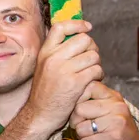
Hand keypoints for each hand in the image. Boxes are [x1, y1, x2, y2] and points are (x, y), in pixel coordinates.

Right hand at [25, 19, 103, 134]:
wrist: (39, 115)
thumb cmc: (45, 93)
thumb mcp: (44, 68)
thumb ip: (57, 53)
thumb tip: (78, 37)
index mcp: (45, 53)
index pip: (61, 27)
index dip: (77, 24)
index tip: (87, 27)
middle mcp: (53, 58)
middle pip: (83, 39)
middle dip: (92, 48)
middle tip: (90, 59)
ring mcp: (64, 70)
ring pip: (93, 55)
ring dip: (97, 64)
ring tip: (91, 73)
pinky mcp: (75, 83)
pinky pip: (96, 70)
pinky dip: (99, 75)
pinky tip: (92, 81)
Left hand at [71, 82, 138, 139]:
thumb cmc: (115, 131)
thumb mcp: (108, 111)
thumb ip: (93, 101)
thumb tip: (69, 97)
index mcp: (113, 96)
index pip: (88, 86)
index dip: (78, 99)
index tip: (81, 111)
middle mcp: (117, 106)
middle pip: (79, 109)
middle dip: (76, 122)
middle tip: (85, 128)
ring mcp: (117, 122)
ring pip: (80, 128)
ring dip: (82, 136)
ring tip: (93, 136)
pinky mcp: (114, 138)